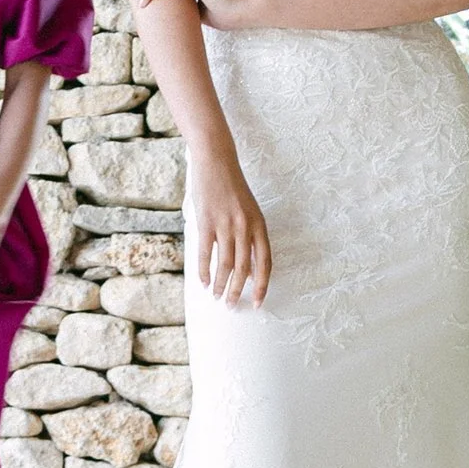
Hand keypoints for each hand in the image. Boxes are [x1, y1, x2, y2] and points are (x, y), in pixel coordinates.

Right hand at [191, 154, 271, 308]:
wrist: (216, 162)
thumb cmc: (233, 188)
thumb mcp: (249, 211)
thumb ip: (250, 236)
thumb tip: (247, 267)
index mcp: (259, 225)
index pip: (265, 263)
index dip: (261, 285)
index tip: (256, 302)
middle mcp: (245, 227)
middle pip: (244, 268)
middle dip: (237, 291)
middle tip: (231, 305)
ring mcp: (225, 225)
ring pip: (225, 265)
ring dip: (221, 285)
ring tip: (217, 297)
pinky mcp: (206, 222)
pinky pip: (206, 254)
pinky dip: (204, 271)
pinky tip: (204, 282)